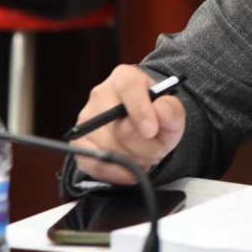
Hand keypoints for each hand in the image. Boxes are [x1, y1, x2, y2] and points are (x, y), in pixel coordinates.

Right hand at [72, 64, 186, 183]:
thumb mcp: (171, 112)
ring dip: (134, 160)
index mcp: (125, 78)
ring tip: (144, 155)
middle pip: (120, 127)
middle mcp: (101, 95)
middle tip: (157, 149)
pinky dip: (117, 173)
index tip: (152, 130)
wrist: (141, 130)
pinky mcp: (79, 143)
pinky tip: (130, 171)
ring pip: (110, 148)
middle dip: (146, 146)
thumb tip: (160, 111)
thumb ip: (171, 110)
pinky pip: (96, 164)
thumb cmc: (155, 117)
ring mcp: (86, 119)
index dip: (140, 109)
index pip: (128, 87)